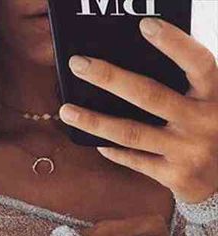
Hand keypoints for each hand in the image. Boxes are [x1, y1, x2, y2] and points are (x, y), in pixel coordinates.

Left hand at [58, 17, 217, 204]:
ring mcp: (187, 150)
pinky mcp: (174, 176)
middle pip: (149, 95)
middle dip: (109, 78)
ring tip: (66, 110)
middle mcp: (203, 121)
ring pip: (131, 132)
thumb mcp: (212, 103)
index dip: (173, 43)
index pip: (197, 63)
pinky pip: (136, 161)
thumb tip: (134, 63)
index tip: (144, 25)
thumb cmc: (214, 131)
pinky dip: (114, 151)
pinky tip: (96, 143)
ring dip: (95, 121)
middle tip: (78, 64)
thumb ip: (187, 88)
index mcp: (217, 95)